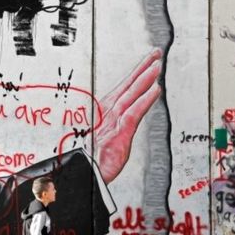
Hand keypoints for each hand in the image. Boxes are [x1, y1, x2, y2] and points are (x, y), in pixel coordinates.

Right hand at [87, 48, 162, 183]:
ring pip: (129, 97)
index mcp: (101, 118)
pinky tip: (155, 89)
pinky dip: (144, 100)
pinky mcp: (116, 136)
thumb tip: (100, 131)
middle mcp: (105, 117)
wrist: (77, 180)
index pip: (121, 93)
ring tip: (156, 65)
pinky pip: (133, 114)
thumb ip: (101, 137)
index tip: (147, 64)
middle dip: (141, 70)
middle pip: (126, 89)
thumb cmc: (85, 165)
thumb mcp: (94, 149)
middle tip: (155, 55)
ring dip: (144, 79)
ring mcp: (110, 125)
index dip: (134, 77)